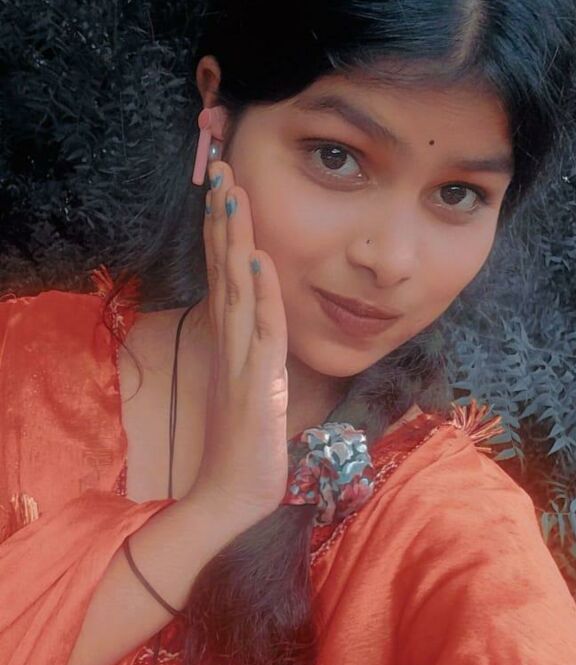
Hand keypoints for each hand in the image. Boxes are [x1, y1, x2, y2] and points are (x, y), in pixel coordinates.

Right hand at [186, 159, 289, 524]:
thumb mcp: (254, 393)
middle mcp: (230, 345)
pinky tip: (259, 262)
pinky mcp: (257, 386)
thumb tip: (265, 332)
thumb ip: (256, 359)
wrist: (229, 496)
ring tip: (234, 194)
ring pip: (238, 291)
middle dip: (224, 219)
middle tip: (221, 168)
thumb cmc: (244, 449)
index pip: (224, 278)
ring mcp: (240, 363)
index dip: (222, 234)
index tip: (223, 191)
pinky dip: (260, 296)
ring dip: (236, 241)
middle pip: (224, 272)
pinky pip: (261, 334)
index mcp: (231, 346)